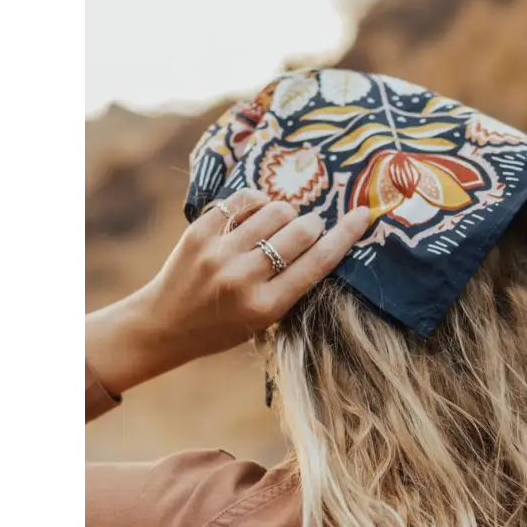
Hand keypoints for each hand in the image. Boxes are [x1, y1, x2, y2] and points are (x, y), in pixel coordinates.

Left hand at [83, 188, 371, 396]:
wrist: (164, 325)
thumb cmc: (224, 326)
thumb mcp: (265, 320)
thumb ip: (292, 285)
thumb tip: (321, 237)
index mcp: (266, 307)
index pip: (318, 263)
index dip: (345, 236)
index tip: (362, 216)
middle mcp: (243, 279)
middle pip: (299, 231)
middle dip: (312, 224)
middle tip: (309, 228)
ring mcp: (219, 254)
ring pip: (274, 210)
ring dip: (285, 211)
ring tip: (279, 222)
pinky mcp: (198, 233)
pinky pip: (241, 200)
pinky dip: (256, 201)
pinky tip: (256, 210)